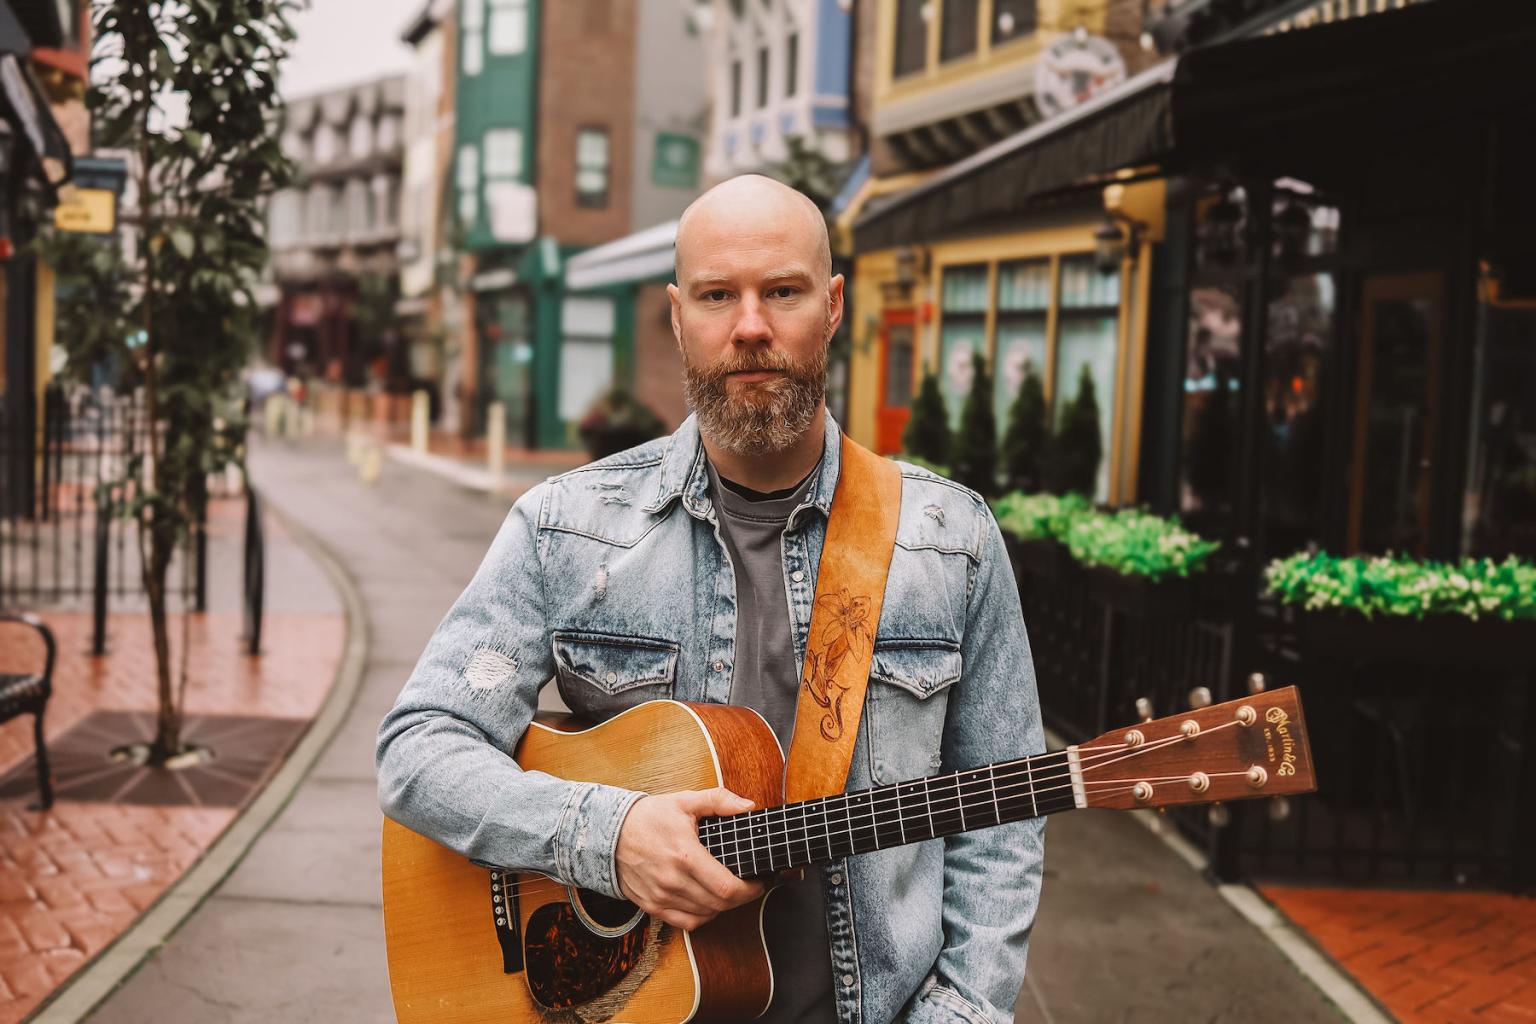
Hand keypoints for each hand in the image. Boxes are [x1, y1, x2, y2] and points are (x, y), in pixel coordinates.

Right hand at [615, 787, 765, 930]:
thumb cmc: (647, 817)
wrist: (607, 833)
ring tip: (730, 891)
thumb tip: (748, 807)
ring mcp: (662, 897)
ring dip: (723, 907)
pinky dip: (703, 917)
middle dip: (742, 897)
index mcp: (685, 855)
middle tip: (749, 885)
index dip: (750, 889)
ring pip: (706, 915)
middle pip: (720, 904)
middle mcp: (673, 881)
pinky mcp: (652, 906)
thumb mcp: (684, 801)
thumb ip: (718, 801)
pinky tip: (708, 902)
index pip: (727, 887)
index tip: (759, 881)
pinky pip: (687, 923)